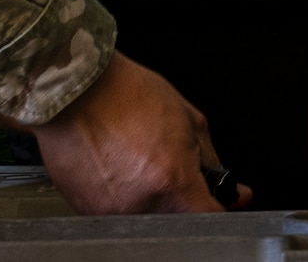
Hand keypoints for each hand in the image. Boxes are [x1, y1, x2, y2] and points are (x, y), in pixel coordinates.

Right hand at [0, 51, 250, 214]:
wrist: (75, 88)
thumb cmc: (125, 93)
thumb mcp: (186, 117)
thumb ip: (211, 160)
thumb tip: (232, 189)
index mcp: (172, 180)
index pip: (209, 218)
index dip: (218, 207)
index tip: (218, 200)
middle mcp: (142, 203)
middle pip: (177, 219)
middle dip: (180, 197)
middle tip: (167, 166)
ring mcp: (112, 212)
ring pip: (147, 218)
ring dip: (148, 195)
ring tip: (135, 159)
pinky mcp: (88, 211)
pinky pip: (116, 213)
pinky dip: (122, 195)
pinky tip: (115, 165)